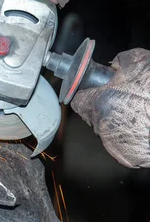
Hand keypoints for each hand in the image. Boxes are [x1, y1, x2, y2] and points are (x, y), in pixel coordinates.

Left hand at [72, 49, 149, 167]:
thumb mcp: (141, 63)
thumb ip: (120, 63)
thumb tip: (112, 67)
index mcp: (102, 103)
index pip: (78, 100)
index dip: (86, 92)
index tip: (92, 90)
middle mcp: (105, 128)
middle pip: (93, 115)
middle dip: (104, 106)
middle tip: (125, 100)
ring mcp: (117, 146)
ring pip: (107, 131)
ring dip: (118, 122)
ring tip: (139, 113)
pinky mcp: (130, 158)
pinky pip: (122, 145)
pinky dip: (130, 137)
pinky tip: (144, 127)